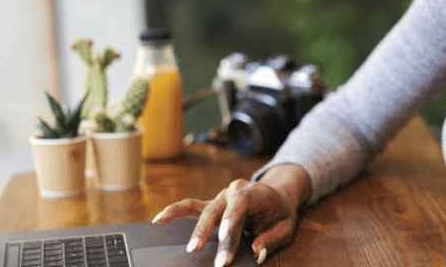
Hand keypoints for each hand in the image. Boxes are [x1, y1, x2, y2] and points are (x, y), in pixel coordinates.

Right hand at [152, 178, 298, 266]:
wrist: (277, 194)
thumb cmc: (281, 212)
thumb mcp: (287, 226)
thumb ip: (272, 238)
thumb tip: (256, 251)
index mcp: (253, 192)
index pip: (240, 205)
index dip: (231, 221)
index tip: (225, 240)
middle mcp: (233, 190)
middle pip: (218, 211)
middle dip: (210, 234)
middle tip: (204, 255)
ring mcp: (220, 197)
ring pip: (203, 211)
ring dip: (195, 229)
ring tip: (189, 248)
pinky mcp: (211, 205)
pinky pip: (190, 207)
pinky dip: (174, 212)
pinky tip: (159, 221)